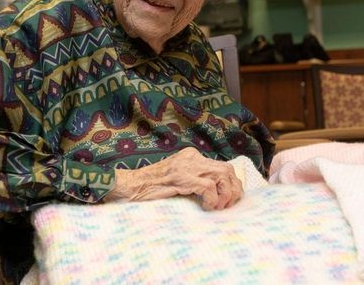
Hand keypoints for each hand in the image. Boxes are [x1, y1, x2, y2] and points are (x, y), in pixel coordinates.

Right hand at [105, 147, 242, 209]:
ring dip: (224, 195)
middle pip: (227, 169)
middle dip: (233, 190)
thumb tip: (218, 194)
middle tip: (226, 206)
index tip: (229, 200)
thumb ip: (195, 180)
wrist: (130, 186)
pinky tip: (205, 207)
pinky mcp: (181, 177)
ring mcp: (186, 166)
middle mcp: (192, 157)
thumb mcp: (178, 180)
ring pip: (222, 176)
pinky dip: (212, 200)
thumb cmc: (152, 187)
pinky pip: (208, 187)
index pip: (223, 166)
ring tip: (216, 207)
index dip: (231, 185)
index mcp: (191, 156)